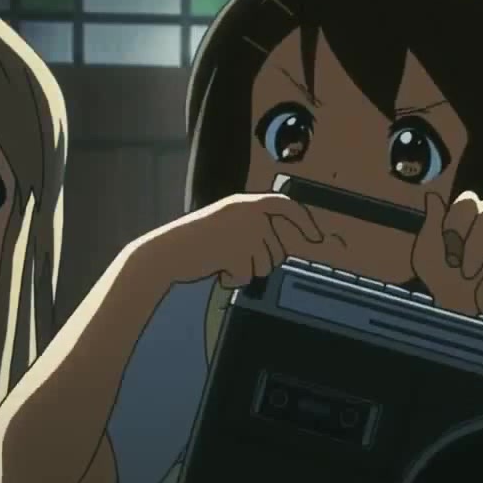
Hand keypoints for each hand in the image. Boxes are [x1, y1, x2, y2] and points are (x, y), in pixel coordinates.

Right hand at [133, 193, 324, 288]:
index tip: (316, 237)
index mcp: (244, 203)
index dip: (304, 220)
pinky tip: (215, 270)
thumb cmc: (194, 243)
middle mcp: (248, 214)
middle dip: (259, 262)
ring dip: (245, 271)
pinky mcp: (237, 252)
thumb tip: (280, 250)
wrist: (167, 252)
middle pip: (277, 249)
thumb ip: (252, 230)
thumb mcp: (226, 225)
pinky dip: (233, 280)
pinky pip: (248, 277)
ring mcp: (244, 233)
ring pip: (264, 265)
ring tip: (220, 261)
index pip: (284, 204)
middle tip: (231, 258)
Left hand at [412, 191, 482, 322]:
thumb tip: (432, 196)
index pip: (468, 201)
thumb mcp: (427, 256)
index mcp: (464, 217)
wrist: (468, 314)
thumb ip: (431, 225)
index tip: (450, 255)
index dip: (458, 226)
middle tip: (467, 271)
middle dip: (477, 244)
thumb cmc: (444, 283)